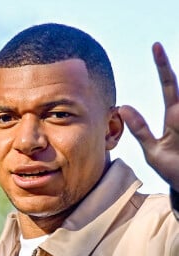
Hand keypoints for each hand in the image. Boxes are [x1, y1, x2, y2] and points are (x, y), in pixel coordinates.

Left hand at [119, 43, 178, 191]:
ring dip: (176, 97)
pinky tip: (176, 122)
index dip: (163, 67)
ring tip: (170, 119)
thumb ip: (140, 129)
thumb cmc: (170, 168)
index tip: (155, 46)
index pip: (169, 86)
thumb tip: (122, 106)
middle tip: (160, 55)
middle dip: (175, 67)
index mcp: (175, 117)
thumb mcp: (152, 150)